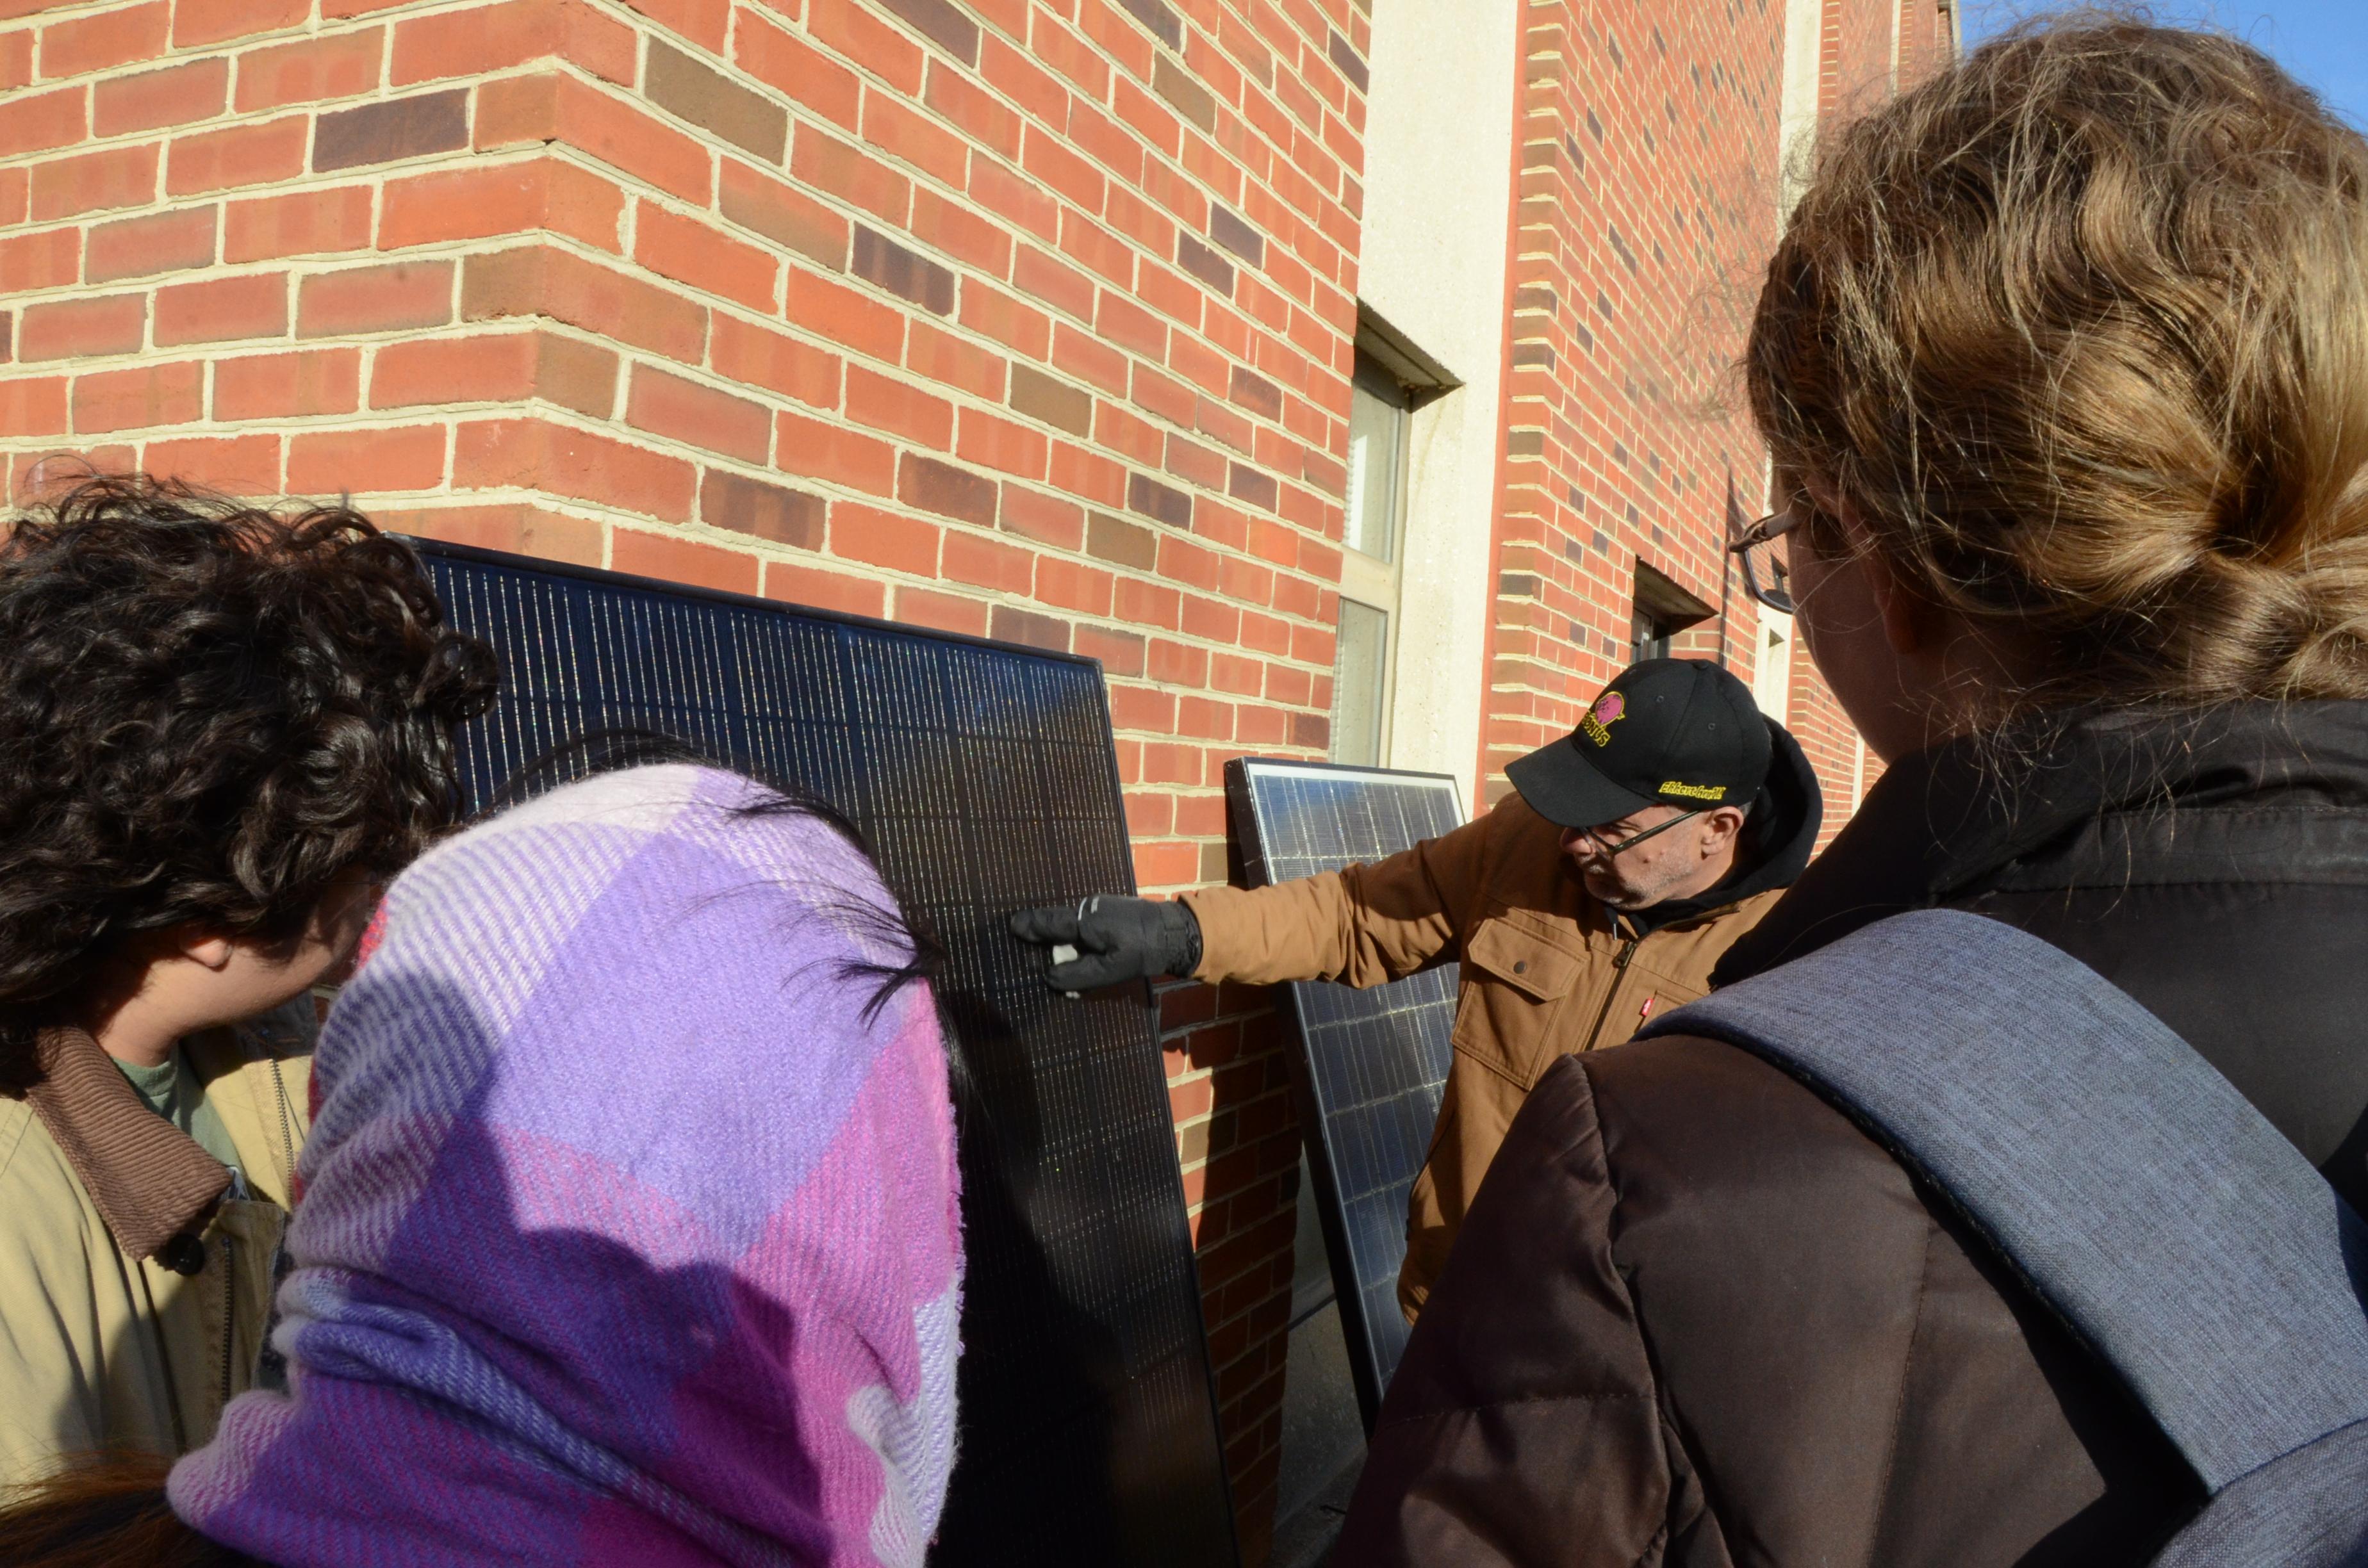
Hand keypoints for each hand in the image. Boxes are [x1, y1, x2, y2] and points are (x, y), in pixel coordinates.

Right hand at [1008, 895, 1202, 992]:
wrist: (1175, 932)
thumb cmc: (1142, 951)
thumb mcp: (1110, 970)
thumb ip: (1077, 975)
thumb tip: (1048, 977)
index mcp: (1086, 922)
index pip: (1050, 924)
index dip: (1030, 926)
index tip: (1012, 926)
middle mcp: (1089, 908)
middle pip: (1058, 921)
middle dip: (1042, 931)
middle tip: (1024, 936)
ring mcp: (1101, 906)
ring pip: (1072, 922)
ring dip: (1061, 935)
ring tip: (1051, 950)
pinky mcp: (1110, 909)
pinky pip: (1084, 921)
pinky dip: (1076, 934)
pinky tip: (1077, 948)